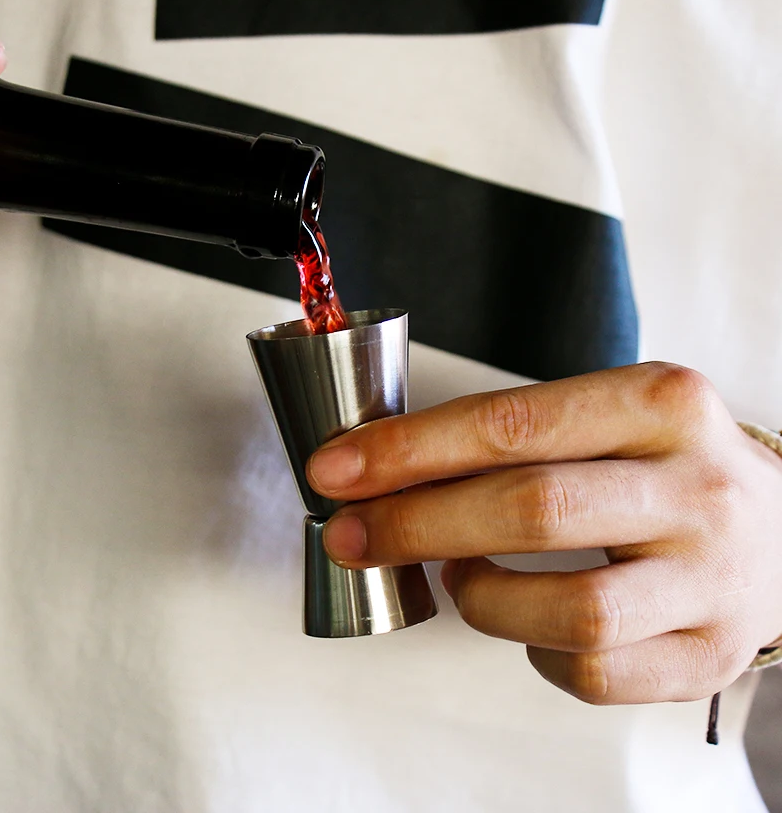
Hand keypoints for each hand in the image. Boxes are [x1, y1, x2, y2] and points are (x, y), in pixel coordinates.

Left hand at [307, 362, 781, 703]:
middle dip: (417, 524)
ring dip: (481, 597)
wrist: (781, 532)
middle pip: (530, 510)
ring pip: (567, 608)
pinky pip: (596, 674)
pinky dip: (535, 653)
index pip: (511, 423)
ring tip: (459, 577)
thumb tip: (381, 469)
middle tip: (352, 534)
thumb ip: (508, 437)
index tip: (339, 469)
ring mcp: (711, 577)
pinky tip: (528, 624)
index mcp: (660, 403)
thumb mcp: (605, 417)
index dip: (410, 450)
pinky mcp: (710, 652)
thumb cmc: (664, 467)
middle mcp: (697, 486)